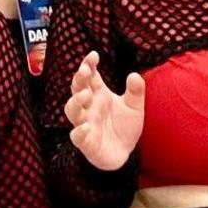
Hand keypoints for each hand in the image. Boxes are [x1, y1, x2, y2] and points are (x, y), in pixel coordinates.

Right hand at [64, 57, 147, 172]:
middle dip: (78, 80)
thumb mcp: (135, 107)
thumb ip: (136, 92)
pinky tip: (85, 127)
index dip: (88, 64)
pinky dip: (79, 132)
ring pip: (72, 111)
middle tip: (84, 71)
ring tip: (85, 94)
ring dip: (76, 102)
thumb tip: (134, 75)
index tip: (94, 55)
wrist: (124, 152)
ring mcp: (85, 124)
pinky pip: (78, 137)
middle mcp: (89, 107)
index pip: (89, 76)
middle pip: (77, 90)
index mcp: (99, 95)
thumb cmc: (125, 126)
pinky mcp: (86, 143)